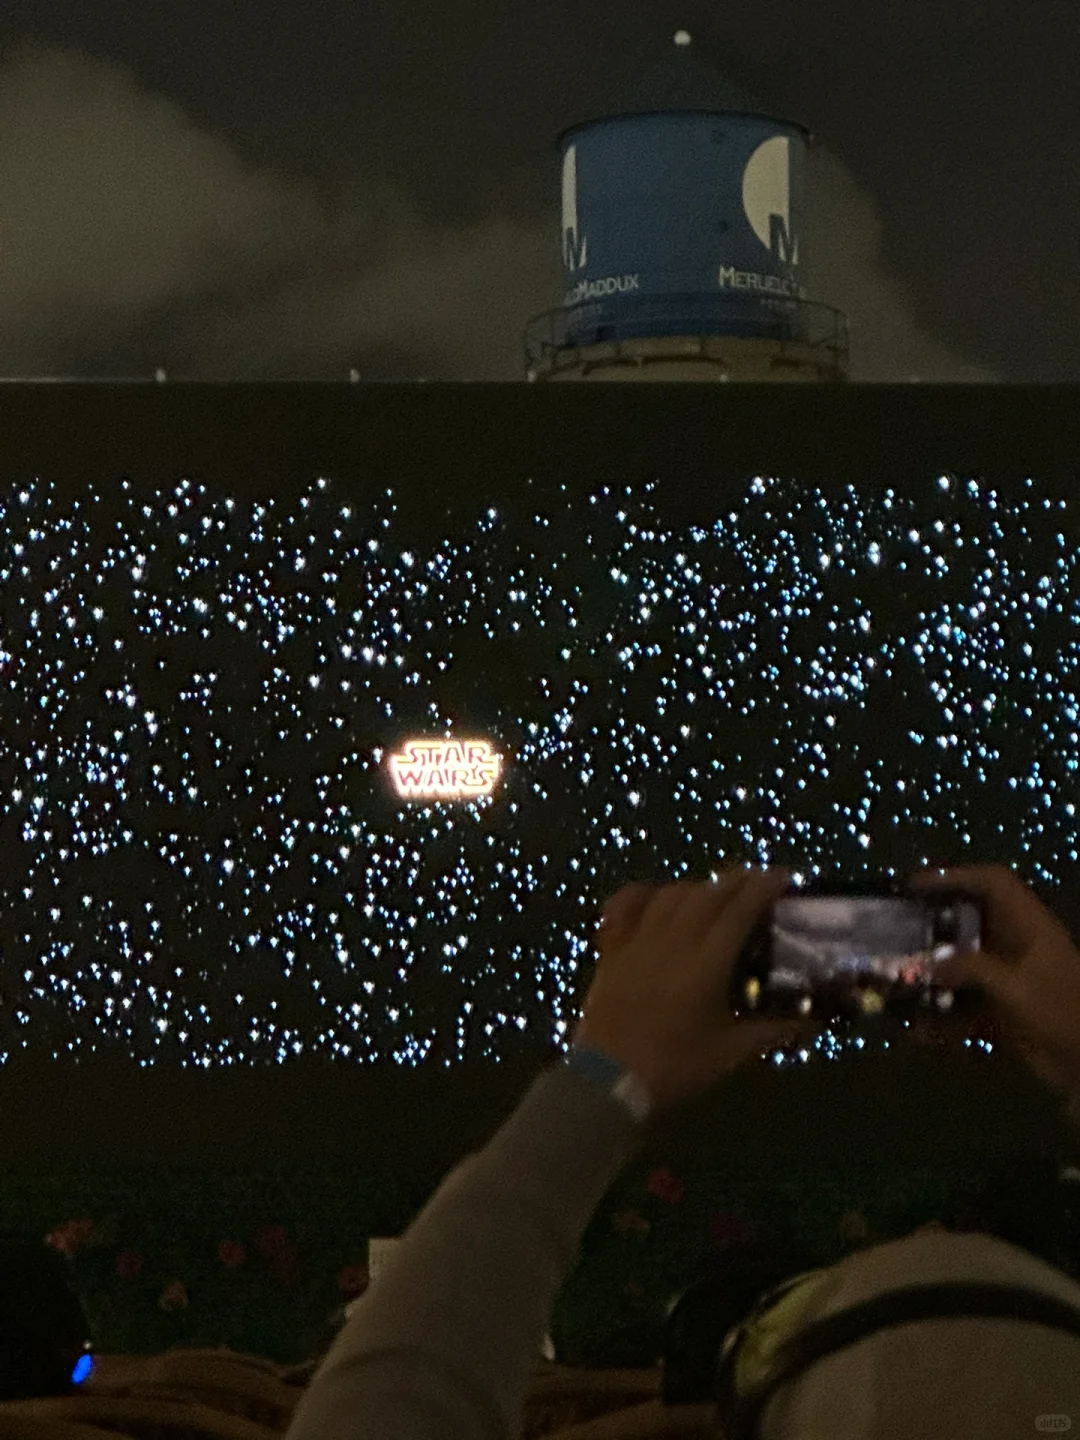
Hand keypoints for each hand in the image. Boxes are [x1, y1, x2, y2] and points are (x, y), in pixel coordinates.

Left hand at [572, 867, 813, 1116]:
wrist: (608, 1079)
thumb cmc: (674, 1067)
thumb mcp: (730, 1053)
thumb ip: (771, 1031)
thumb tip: (811, 1022)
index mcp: (706, 963)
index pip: (739, 910)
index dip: (762, 887)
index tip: (781, 876)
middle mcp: (672, 941)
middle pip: (706, 894)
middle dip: (734, 880)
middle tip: (754, 881)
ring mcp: (637, 941)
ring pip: (669, 895)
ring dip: (696, 886)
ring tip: (712, 892)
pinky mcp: (610, 950)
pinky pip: (623, 906)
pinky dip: (641, 893)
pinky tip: (654, 894)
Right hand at [910, 865, 1079, 1098]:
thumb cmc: (1060, 1012)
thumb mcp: (1015, 987)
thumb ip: (969, 969)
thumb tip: (927, 966)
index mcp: (1029, 927)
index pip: (992, 884)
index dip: (955, 876)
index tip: (915, 886)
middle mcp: (1018, 947)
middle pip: (971, 923)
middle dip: (934, 928)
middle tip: (897, 931)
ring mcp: (1012, 981)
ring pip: (963, 967)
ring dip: (933, 977)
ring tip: (898, 982)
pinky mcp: (1006, 1013)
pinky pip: (966, 1008)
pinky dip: (943, 1020)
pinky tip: (919, 1034)